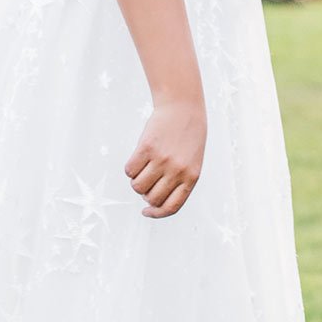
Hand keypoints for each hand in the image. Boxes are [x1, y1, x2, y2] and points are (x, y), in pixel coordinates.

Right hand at [125, 94, 205, 219]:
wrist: (183, 108)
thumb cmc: (186, 139)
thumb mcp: (191, 163)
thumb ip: (178, 183)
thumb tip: (150, 202)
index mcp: (191, 178)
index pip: (171, 207)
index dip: (156, 213)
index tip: (146, 211)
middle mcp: (177, 171)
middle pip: (151, 198)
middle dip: (145, 193)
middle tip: (147, 180)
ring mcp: (161, 160)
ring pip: (137, 186)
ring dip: (136, 181)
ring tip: (142, 168)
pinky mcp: (147, 148)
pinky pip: (130, 169)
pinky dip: (130, 168)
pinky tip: (137, 158)